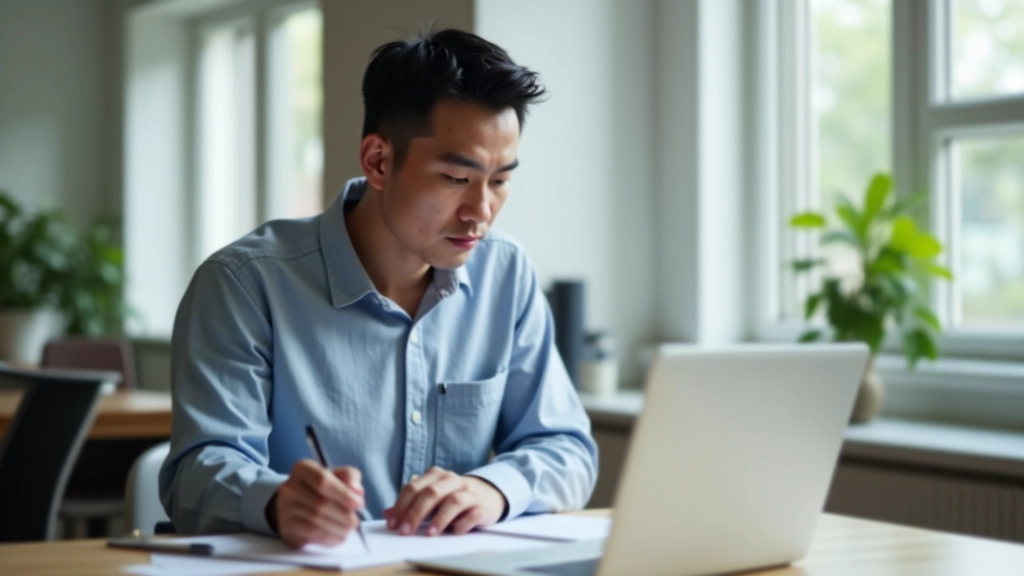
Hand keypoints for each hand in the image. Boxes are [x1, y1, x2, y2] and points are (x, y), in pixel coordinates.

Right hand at [269, 459, 364, 547]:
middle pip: (321, 503)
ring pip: (316, 520)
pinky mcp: (287, 527)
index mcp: (303, 469)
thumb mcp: (338, 475)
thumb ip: (350, 477)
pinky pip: (311, 534)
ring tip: (349, 529)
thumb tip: (357, 492)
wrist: (296, 504)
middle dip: (344, 515)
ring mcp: (286, 508)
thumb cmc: (321, 488)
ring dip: (339, 528)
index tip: (359, 504)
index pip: (323, 480)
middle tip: (355, 521)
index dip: (344, 494)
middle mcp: (290, 487)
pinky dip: (330, 538)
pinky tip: (339, 536)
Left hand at [384, 466, 506, 536]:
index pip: (413, 488)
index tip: (393, 524)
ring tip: (430, 533)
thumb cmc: (453, 497)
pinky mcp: (483, 507)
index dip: (401, 506)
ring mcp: (469, 493)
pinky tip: (455, 532)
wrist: (489, 495)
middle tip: (405, 531)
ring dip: (439, 518)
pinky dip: (462, 524)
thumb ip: (410, 504)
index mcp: (436, 476)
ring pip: (453, 501)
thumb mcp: (431, 497)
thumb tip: (387, 513)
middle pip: (431, 493)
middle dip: (415, 513)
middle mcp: (453, 480)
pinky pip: (473, 514)